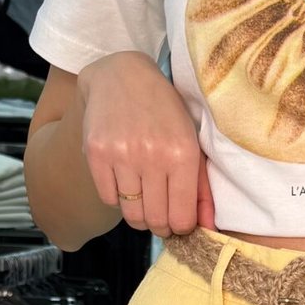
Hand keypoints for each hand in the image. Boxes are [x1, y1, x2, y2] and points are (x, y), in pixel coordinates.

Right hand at [79, 51, 215, 237]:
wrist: (122, 76)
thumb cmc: (164, 113)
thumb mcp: (191, 143)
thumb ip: (201, 188)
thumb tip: (208, 228)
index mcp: (183, 153)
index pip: (182, 217)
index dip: (181, 228)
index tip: (178, 223)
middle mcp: (152, 155)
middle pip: (156, 221)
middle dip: (160, 227)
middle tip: (160, 218)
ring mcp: (121, 154)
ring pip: (131, 214)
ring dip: (139, 214)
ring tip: (143, 199)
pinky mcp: (96, 153)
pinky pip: (109, 198)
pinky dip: (117, 198)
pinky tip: (124, 180)